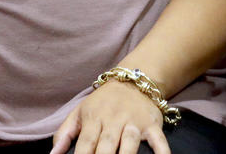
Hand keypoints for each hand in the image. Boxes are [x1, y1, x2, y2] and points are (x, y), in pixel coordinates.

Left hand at [50, 81, 169, 153]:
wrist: (133, 79)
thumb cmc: (102, 102)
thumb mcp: (80, 112)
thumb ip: (64, 134)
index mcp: (93, 118)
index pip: (85, 143)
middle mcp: (114, 120)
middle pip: (106, 145)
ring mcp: (134, 122)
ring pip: (129, 143)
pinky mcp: (152, 124)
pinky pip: (158, 139)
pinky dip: (161, 151)